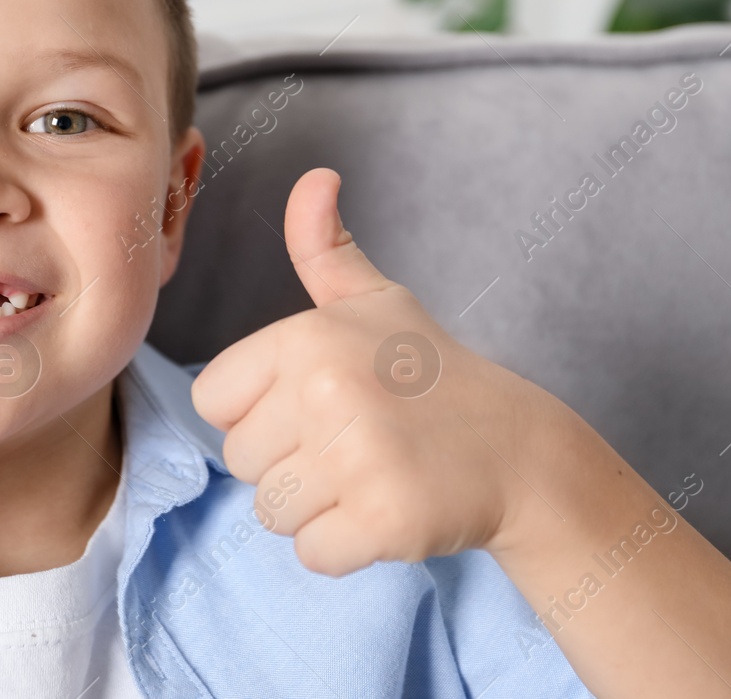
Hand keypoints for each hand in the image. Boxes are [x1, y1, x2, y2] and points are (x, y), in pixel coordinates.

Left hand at [191, 169, 571, 576]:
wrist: (517, 448)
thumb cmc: (428, 372)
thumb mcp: (375, 300)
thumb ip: (324, 246)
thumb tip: (314, 176)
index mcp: (305, 336)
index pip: (214, 402)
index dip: (259, 411)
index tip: (315, 405)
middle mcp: (325, 390)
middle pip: (240, 463)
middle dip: (289, 464)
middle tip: (354, 442)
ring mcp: (356, 457)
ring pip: (271, 513)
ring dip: (315, 507)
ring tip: (369, 473)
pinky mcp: (383, 519)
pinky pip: (313, 553)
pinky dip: (345, 546)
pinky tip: (385, 508)